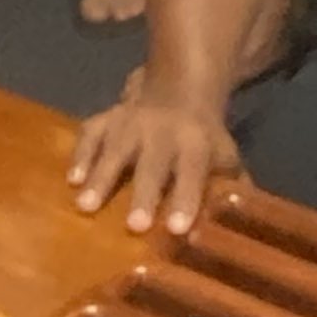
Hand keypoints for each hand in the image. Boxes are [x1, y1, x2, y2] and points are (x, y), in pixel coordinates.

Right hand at [68, 92, 235, 237]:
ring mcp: (130, 123)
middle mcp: (161, 132)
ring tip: (85, 205)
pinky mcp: (108, 118)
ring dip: (101, 176)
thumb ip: (233, 186)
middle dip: (143, 194)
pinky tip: (71, 179)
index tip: (177, 228)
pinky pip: (91, 132)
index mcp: (195, 144)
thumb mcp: (225, 156)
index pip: (192, 172)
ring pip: (115, 148)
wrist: (179, 88)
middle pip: (152, 164)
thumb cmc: (202, 139)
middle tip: (134, 226)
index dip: (186, 199)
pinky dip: (80, 154)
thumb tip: (245, 225)